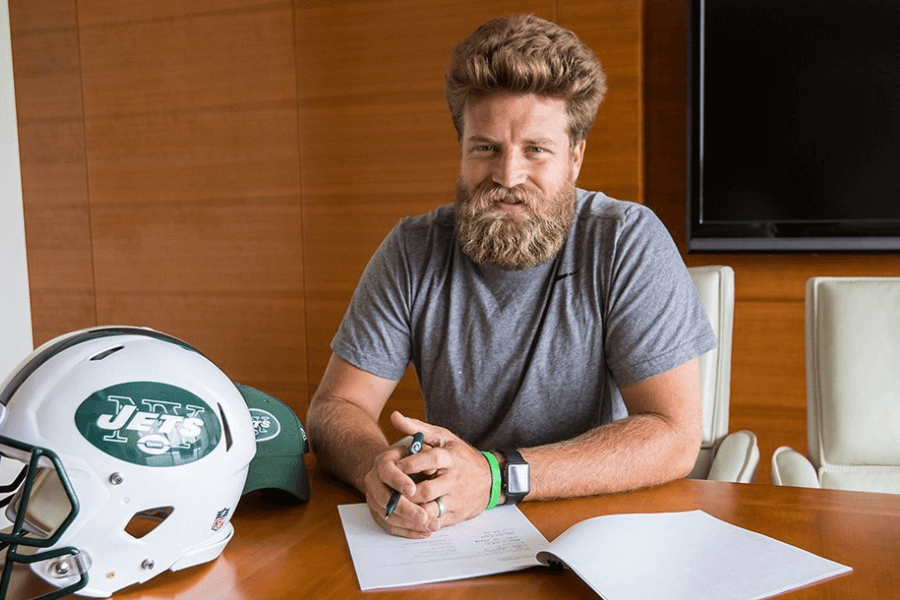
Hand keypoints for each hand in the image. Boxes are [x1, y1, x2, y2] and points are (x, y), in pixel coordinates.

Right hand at [363, 434, 435, 538]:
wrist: (391, 468)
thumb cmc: (409, 458)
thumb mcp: (417, 450)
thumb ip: (424, 455)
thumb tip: (431, 469)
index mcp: (382, 462)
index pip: (387, 472)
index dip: (398, 481)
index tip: (413, 490)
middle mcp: (374, 481)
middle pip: (383, 498)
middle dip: (405, 509)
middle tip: (424, 517)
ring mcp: (374, 499)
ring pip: (387, 515)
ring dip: (409, 523)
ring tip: (430, 526)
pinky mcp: (378, 513)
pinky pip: (390, 526)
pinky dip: (407, 531)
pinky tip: (424, 532)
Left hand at [387, 411, 493, 530]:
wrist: (491, 479)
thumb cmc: (460, 456)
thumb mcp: (443, 438)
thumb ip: (418, 428)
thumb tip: (395, 416)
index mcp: (450, 458)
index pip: (432, 459)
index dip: (412, 464)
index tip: (395, 466)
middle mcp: (454, 479)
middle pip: (427, 490)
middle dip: (406, 493)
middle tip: (390, 490)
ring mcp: (455, 499)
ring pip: (429, 509)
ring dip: (411, 509)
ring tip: (396, 504)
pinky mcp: (456, 515)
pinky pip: (435, 522)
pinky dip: (420, 522)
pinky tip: (408, 516)